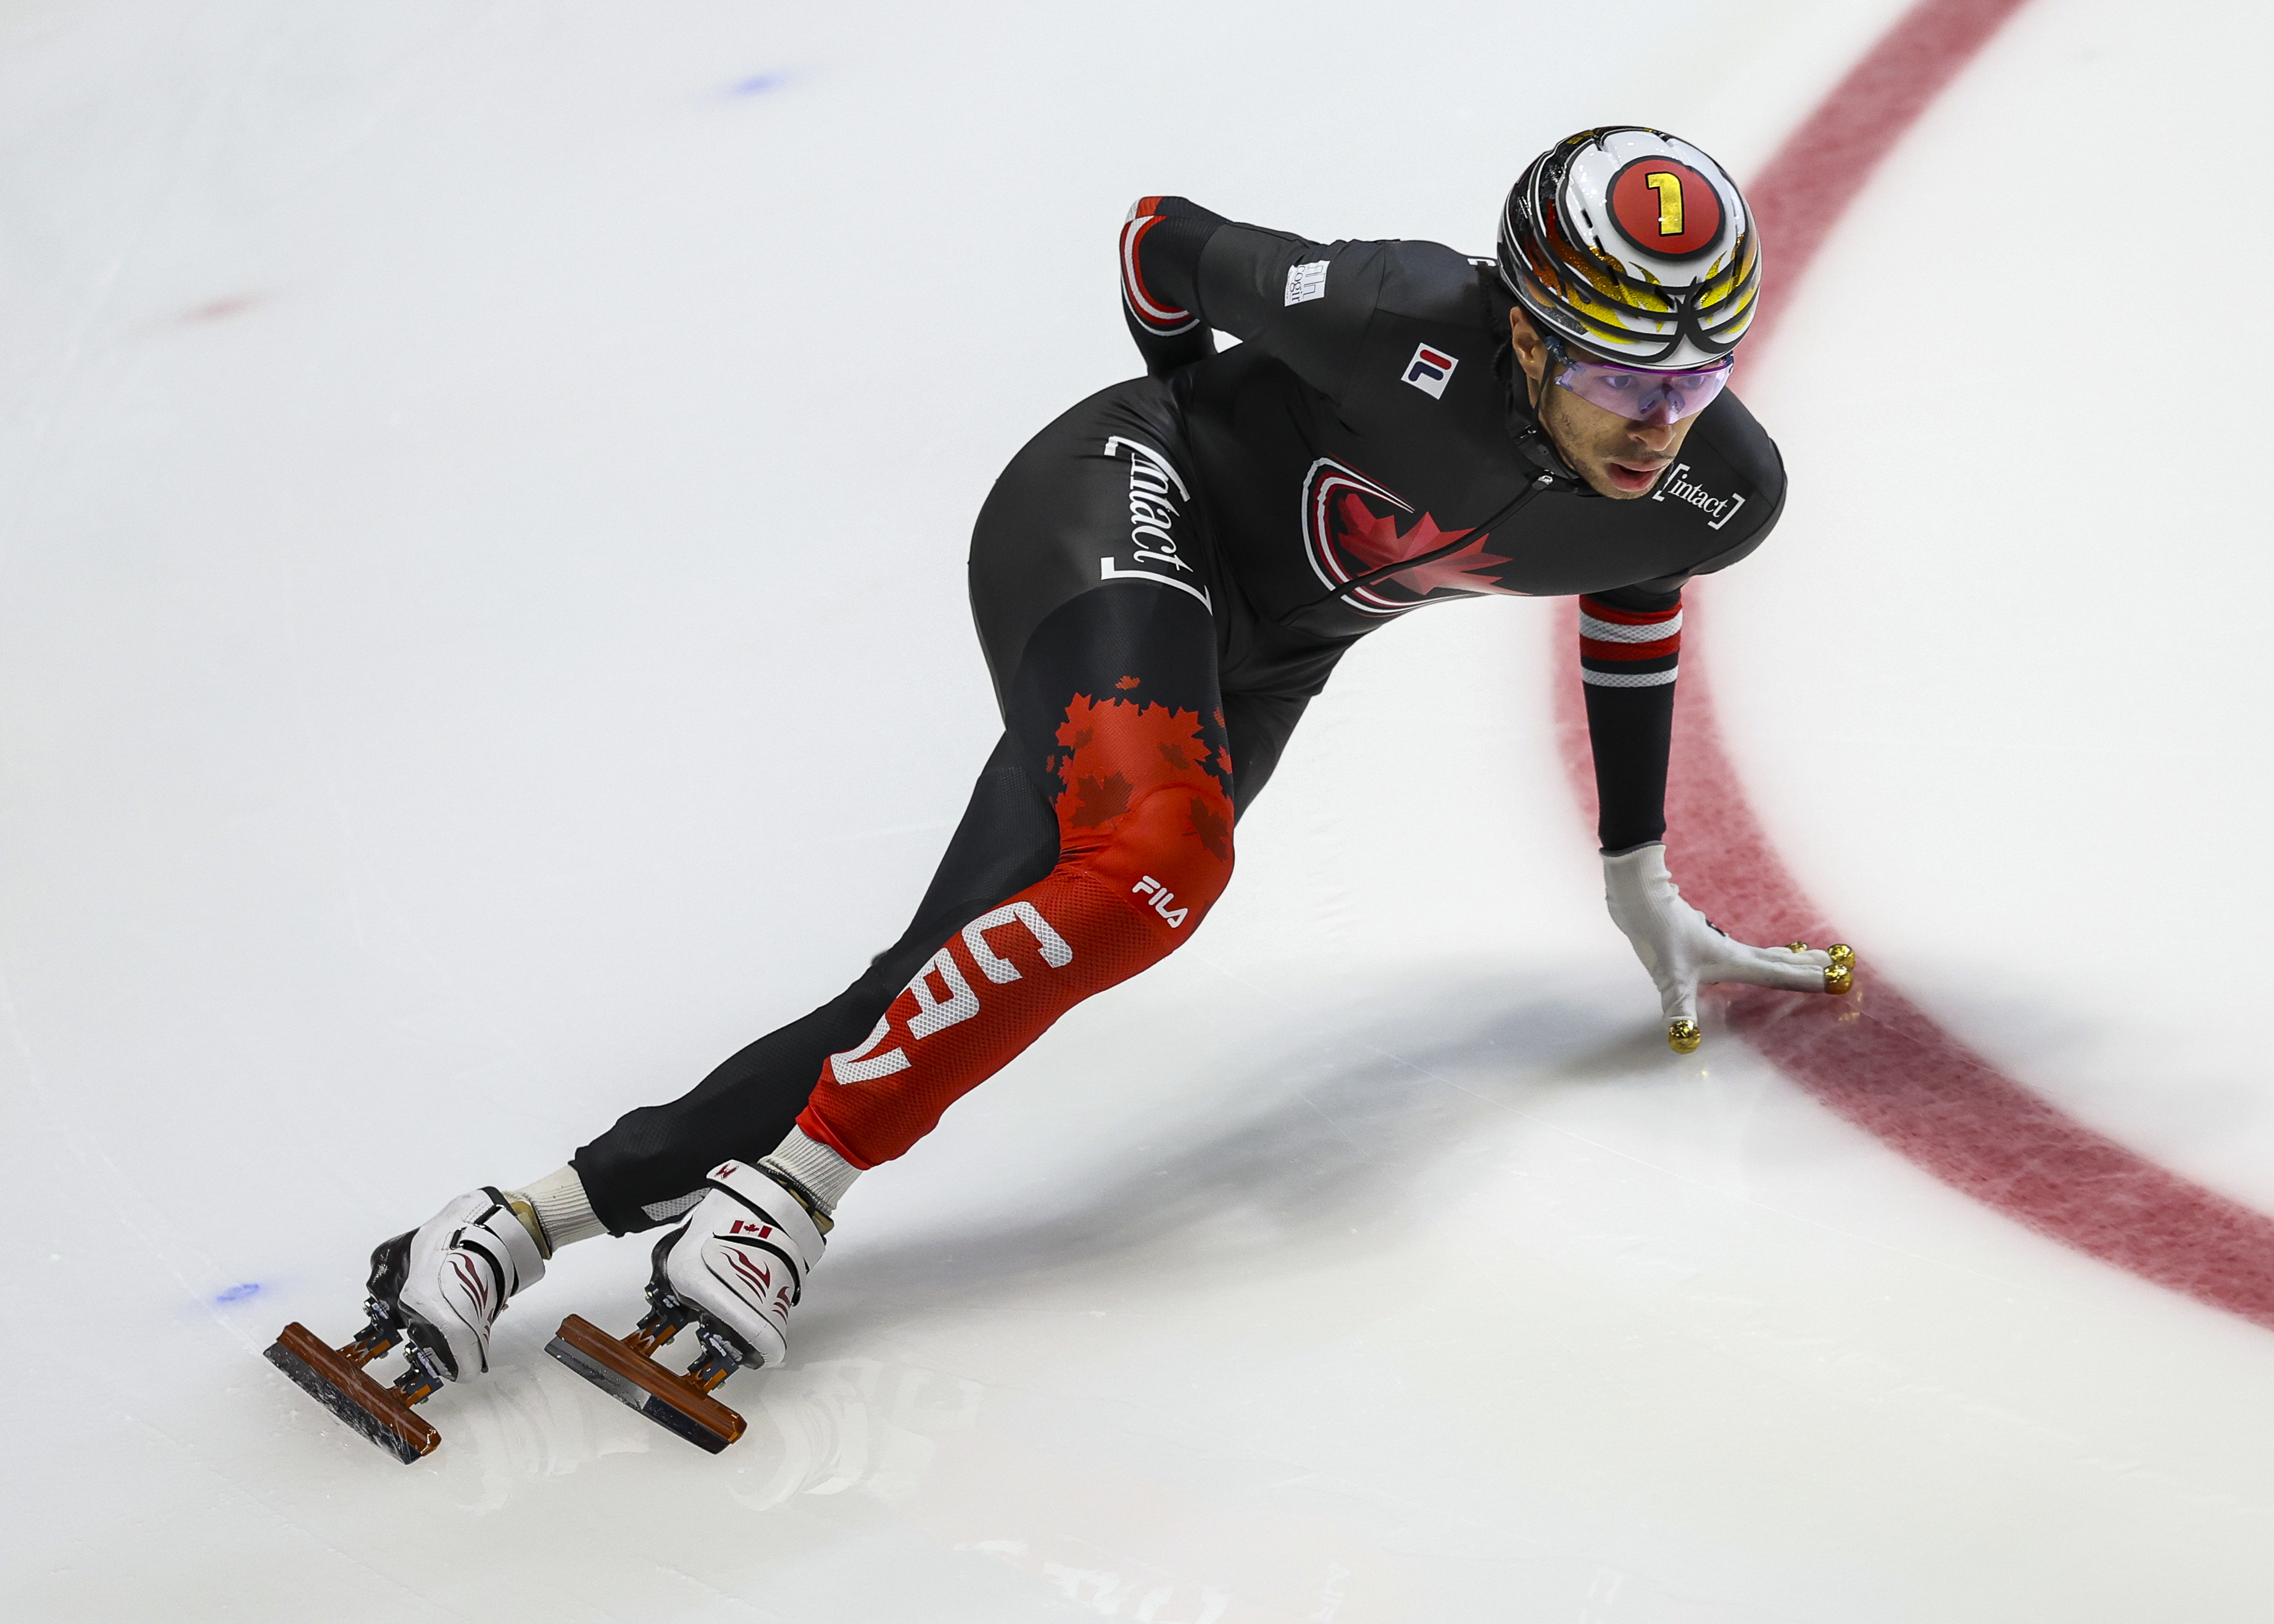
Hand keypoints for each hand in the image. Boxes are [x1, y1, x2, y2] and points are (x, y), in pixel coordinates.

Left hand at [1602, 843, 1852, 1051]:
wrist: (1641, 897)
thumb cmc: (1658, 933)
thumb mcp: (1669, 977)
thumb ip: (1679, 1009)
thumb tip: (1684, 1039)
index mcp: (1734, 961)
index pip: (1779, 975)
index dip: (1808, 980)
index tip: (1839, 980)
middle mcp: (1733, 952)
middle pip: (1779, 962)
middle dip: (1808, 966)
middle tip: (1839, 964)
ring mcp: (1719, 945)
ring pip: (1764, 954)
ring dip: (1789, 958)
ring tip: (1808, 957)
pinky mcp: (1704, 940)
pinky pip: (1746, 951)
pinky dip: (1764, 954)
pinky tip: (1754, 956)